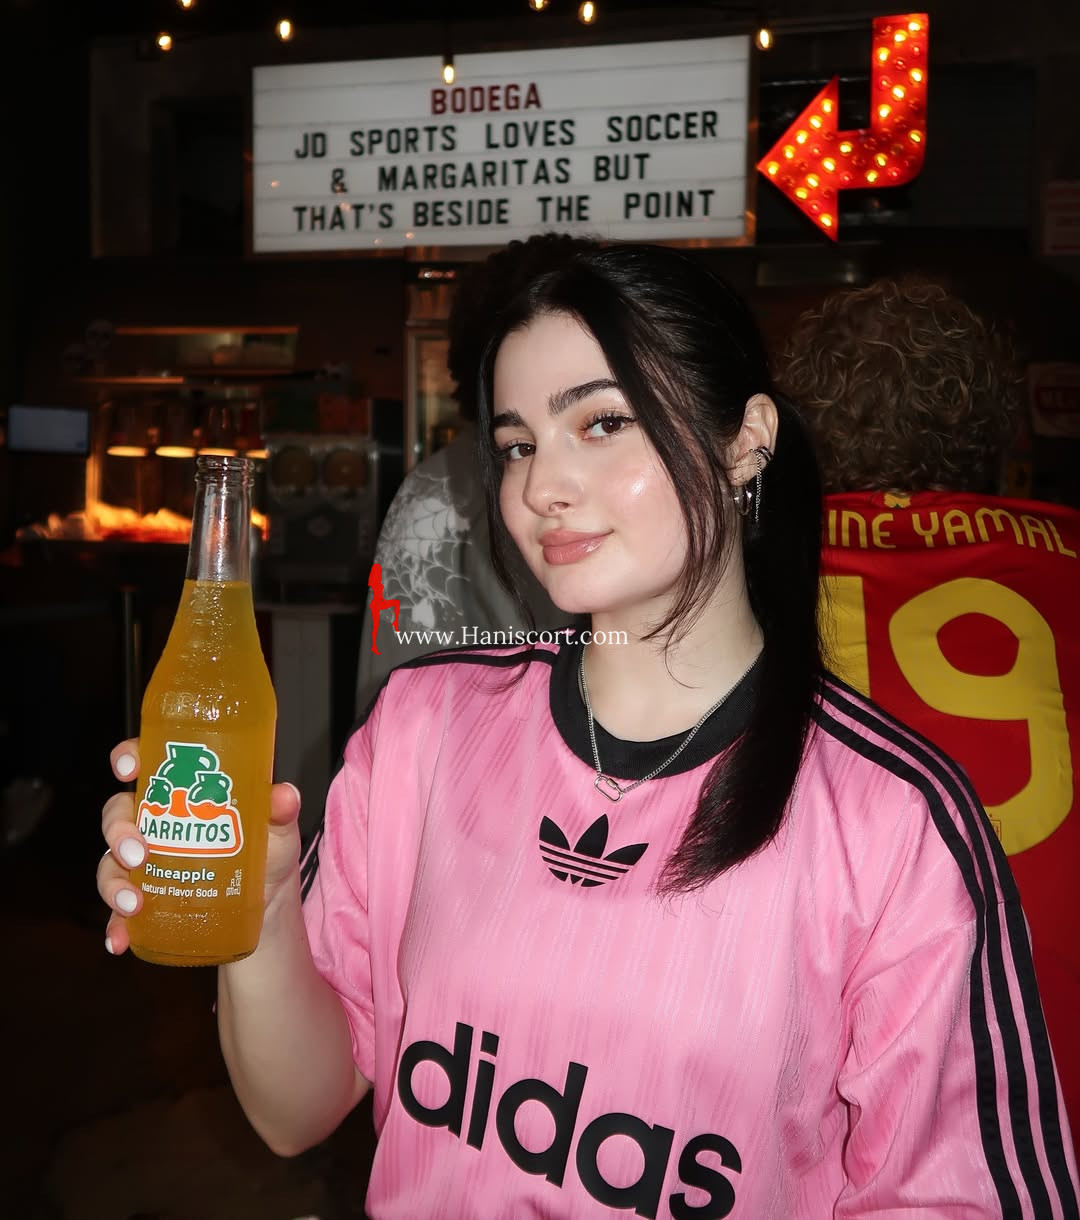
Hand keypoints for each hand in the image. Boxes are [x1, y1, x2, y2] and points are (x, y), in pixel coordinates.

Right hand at [97, 740, 303, 955]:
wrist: (268, 906)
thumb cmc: (267, 852)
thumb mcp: (277, 829)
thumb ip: (280, 810)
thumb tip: (285, 795)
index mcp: (181, 795)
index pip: (146, 765)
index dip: (127, 758)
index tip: (128, 769)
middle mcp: (155, 825)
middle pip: (117, 815)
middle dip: (118, 831)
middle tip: (138, 853)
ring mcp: (145, 865)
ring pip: (110, 864)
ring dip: (112, 884)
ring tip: (134, 904)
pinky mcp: (145, 902)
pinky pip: (117, 914)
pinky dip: (115, 926)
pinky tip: (119, 940)